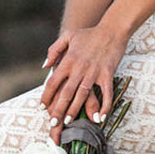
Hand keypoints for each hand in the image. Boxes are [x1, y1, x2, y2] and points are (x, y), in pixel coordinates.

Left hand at [40, 23, 127, 145]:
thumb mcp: (68, 36)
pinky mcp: (108, 74)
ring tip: (69, 121)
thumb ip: (53, 50)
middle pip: (66, 92)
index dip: (46, 96)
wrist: (112, 29)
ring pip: (82, 95)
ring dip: (75, 109)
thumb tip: (44, 66)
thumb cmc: (89, 34)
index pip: (53, 81)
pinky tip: (100, 118)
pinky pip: (106, 94)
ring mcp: (94, 72)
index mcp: (68, 60)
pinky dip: (104, 106)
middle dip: (58, 109)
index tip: (42, 108)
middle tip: (53, 124)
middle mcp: (79, 68)